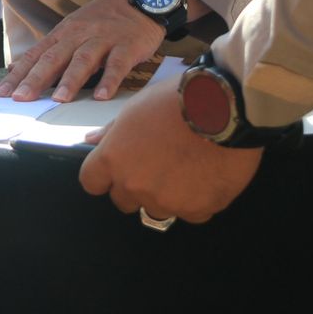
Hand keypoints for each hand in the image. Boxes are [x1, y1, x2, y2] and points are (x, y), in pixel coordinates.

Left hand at [0, 0, 162, 101]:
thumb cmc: (103, 21)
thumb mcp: (70, 30)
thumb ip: (46, 51)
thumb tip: (14, 67)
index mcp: (63, 34)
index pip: (35, 55)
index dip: (18, 74)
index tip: (1, 93)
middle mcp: (79, 35)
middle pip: (53, 58)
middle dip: (35, 79)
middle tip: (21, 98)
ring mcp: (103, 39)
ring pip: (83, 60)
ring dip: (70, 80)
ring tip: (60, 100)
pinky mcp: (127, 46)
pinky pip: (117, 64)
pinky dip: (110, 80)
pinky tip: (102, 96)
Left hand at [80, 81, 262, 223]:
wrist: (222, 108)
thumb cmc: (176, 100)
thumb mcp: (136, 108)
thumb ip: (111, 131)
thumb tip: (90, 140)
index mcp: (113, 159)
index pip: (91, 182)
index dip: (104, 176)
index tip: (117, 169)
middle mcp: (134, 185)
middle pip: (123, 200)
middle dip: (135, 186)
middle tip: (158, 164)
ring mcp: (165, 201)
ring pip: (157, 209)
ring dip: (166, 196)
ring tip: (185, 167)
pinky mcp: (196, 210)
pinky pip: (190, 213)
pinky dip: (196, 200)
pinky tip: (206, 175)